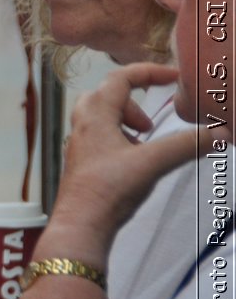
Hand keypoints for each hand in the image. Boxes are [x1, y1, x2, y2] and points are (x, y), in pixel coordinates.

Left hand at [41, 63, 203, 263]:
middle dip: (133, 100)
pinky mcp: (80, 165)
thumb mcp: (154, 163)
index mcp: (96, 115)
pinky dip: (118, 140)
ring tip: (145, 142)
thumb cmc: (109, 189)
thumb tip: (221, 133)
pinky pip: (98, 139)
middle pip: (104, 95)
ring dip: (125, 121)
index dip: (149, 72)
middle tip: (150, 123)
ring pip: (100, 118)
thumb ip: (188, 145)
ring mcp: (78, 146)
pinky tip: (133, 163)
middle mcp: (82, 126)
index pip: (120, 78)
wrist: (80, 226)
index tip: (174, 77)